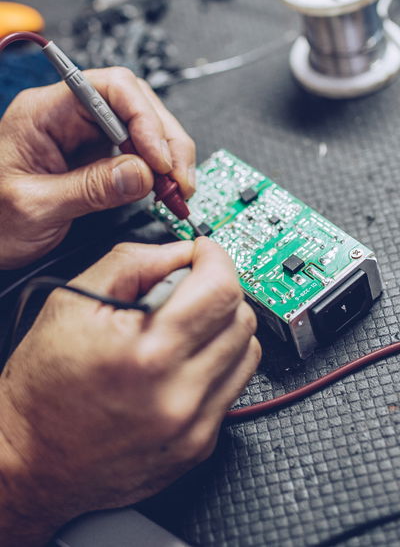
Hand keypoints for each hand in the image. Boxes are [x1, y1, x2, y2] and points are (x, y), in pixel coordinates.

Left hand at [0, 67, 195, 267]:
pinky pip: (136, 151)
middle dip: (165, 139)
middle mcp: (67, 114)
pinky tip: (164, 187)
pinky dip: (157, 169)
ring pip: (142, 125)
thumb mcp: (35, 207)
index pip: (109, 88)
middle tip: (179, 178)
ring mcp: (83, 133)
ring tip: (178, 188)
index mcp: (43, 111)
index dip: (144, 117)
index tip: (160, 158)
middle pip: (135, 103)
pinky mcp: (94, 155)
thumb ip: (90, 189)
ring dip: (167, 155)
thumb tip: (143, 174)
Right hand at [0, 238, 260, 546]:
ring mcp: (193, 426)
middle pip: (242, 318)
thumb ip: (133, 262)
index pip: (222, 289)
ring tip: (184, 327)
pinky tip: (182, 362)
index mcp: (148, 352)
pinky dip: (216, 364)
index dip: (215, 258)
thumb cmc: (41, 389)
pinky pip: (233, 387)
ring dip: (223, 327)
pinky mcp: (198, 446)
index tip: (202, 254)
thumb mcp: (73, 302)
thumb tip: (181, 252)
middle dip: (219, 290)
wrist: (29, 462)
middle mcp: (178, 394)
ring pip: (247, 352)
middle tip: (187, 290)